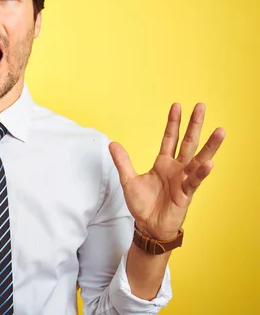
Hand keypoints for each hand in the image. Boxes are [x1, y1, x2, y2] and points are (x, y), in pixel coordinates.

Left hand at [109, 103, 225, 240]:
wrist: (148, 226)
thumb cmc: (142, 205)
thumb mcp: (128, 180)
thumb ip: (123, 161)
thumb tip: (112, 143)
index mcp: (163, 164)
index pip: (170, 138)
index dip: (173, 123)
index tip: (177, 106)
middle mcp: (176, 169)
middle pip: (187, 142)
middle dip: (194, 125)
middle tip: (201, 106)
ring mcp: (183, 180)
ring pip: (198, 159)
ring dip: (210, 146)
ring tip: (220, 131)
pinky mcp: (185, 194)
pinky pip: (194, 181)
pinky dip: (201, 172)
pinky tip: (209, 162)